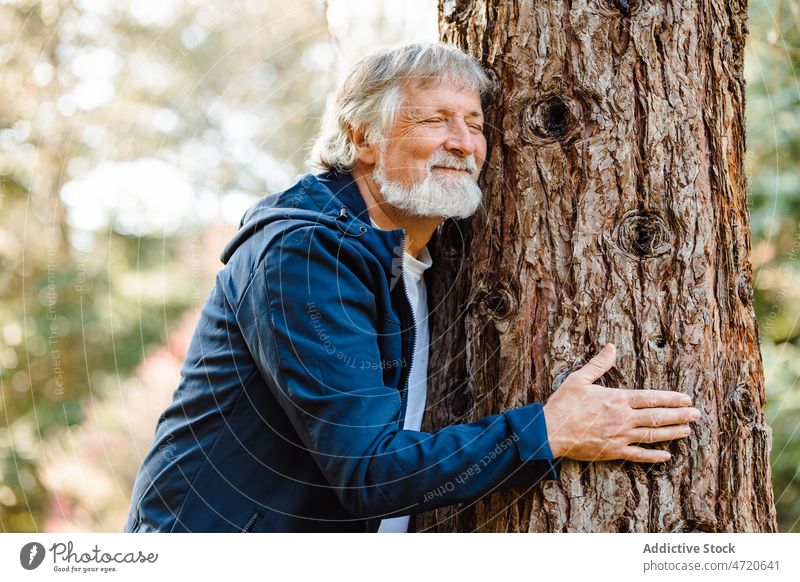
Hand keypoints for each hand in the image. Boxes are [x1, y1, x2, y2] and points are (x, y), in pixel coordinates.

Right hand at [542, 343, 700, 462]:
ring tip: (688, 431)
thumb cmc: (563, 404)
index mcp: (617, 399)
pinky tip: (666, 456)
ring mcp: (620, 436)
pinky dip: (654, 456)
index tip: (686, 399)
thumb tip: (611, 346)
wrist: (550, 431)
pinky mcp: (613, 452)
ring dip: (673, 433)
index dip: (671, 399)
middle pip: (658, 417)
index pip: (651, 398)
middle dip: (679, 415)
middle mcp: (623, 418)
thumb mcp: (579, 379)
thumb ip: (599, 364)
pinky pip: (639, 455)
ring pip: (653, 436)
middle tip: (697, 415)